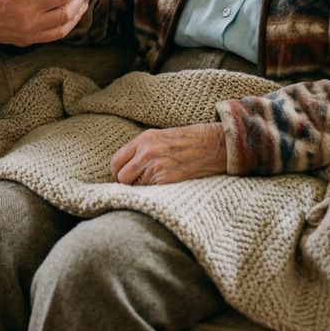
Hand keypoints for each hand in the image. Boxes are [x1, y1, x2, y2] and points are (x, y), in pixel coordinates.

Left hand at [110, 123, 226, 184]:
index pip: (116, 162)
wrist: (213, 146)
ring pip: (134, 188)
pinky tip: (163, 188)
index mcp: (144, 139)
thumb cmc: (189, 141)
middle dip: (128, 182)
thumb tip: (127, 166)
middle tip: (139, 183)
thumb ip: (142, 149)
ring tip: (154, 184)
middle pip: (121, 177)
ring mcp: (156, 168)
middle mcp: (146, 153)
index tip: (125, 176)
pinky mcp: (166, 182)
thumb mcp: (161, 136)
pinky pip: (149, 193)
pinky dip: (152, 194)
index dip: (118, 172)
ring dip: (140, 189)